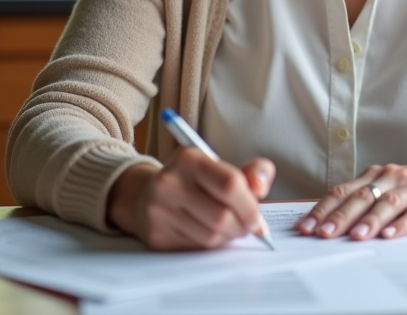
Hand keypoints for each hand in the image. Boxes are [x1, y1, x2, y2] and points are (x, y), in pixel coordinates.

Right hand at [107, 149, 274, 249]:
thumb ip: (248, 174)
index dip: (250, 205)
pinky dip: (210, 245)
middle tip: (247, 226)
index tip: (258, 217)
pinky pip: (195, 248)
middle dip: (242, 226)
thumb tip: (261, 185)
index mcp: (189, 159)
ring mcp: (159, 210)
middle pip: (222, 216)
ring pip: (210, 236)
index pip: (230, 184)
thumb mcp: (217, 168)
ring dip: (228, 237)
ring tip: (228, 228)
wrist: (145, 194)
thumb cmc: (192, 181)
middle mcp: (170, 182)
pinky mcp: (156, 234)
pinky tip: (209, 233)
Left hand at [297, 147, 406, 240]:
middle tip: (321, 234)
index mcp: (380, 174)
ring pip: (387, 203)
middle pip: (361, 197)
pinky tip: (390, 235)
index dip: (323, 208)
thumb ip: (370, 200)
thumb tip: (333, 222)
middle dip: (338, 217)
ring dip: (368, 221)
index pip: (344, 191)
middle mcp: (394, 177)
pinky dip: (403, 224)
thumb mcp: (397, 187)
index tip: (305, 226)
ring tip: (353, 237)